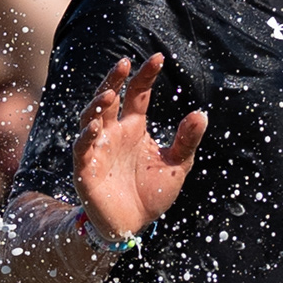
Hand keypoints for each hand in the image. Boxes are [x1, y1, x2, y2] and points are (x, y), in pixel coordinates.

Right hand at [72, 54, 206, 242]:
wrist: (134, 225)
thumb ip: (186, 140)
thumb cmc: (152, 193)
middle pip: (109, 98)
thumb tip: (201, 113)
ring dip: (97, 105)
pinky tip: (95, 127)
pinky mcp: (86, 170)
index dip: (145, 75)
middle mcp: (113, 133)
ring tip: (109, 94)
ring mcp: (97, 149)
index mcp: (134, 127)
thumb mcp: (178, 165)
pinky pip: (82, 149)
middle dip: (114, 80)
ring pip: (90, 118)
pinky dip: (86, 138)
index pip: (137, 93)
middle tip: (124, 63)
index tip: (159, 58)